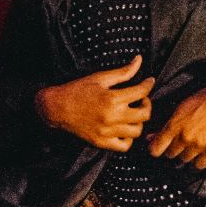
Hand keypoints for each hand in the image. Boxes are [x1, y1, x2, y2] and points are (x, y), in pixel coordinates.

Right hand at [35, 55, 153, 151]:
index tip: (149, 81)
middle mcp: (112, 117)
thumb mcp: (100, 78)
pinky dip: (128, 138)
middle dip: (147, 104)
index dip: (149, 84)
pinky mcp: (102, 142)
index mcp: (112, 98)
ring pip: (137, 131)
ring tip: (133, 114)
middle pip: (145, 114)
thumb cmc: (78, 90)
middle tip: (141, 99)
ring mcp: (107, 132)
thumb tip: (139, 60)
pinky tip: (124, 128)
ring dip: (139, 121)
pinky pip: (124, 146)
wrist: (56, 108)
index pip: (141, 92)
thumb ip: (122, 72)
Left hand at [147, 79, 205, 169]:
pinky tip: (202, 148)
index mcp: (174, 125)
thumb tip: (149, 138)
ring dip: (187, 154)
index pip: (155, 150)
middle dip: (173, 149)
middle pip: (170, 155)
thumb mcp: (181, 108)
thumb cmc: (205, 100)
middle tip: (182, 140)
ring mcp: (199, 145)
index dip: (156, 149)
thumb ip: (164, 126)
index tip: (160, 147)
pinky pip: (199, 165)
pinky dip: (199, 160)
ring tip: (195, 141)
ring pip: (184, 160)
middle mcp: (185, 137)